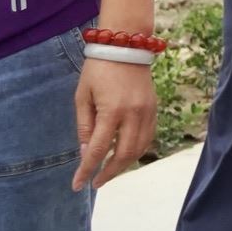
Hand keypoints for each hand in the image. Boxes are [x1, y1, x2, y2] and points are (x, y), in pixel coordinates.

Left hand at [72, 56, 157, 189]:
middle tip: (96, 182)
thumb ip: (84, 126)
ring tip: (109, 171)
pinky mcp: (154, 108)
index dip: (86, 170)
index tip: (77, 185)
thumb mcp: (82, 97)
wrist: (126, 45)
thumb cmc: (98, 70)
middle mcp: (133, 115)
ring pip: (140, 149)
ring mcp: (147, 112)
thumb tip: (85, 152)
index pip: (97, 150)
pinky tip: (125, 154)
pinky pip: (148, 137)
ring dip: (124, 164)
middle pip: (123, 155)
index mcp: (111, 112)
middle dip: (109, 172)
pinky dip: (136, 150)